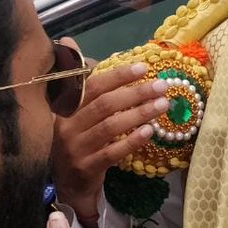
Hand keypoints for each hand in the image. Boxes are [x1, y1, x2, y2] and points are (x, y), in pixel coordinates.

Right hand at [50, 61, 169, 218]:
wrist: (67, 186)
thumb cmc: (74, 141)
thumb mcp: (71, 111)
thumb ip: (78, 81)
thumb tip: (69, 41)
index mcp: (64, 108)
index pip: (92, 86)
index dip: (117, 76)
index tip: (143, 67)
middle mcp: (67, 125)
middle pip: (104, 104)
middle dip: (135, 93)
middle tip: (161, 86)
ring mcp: (75, 148)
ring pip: (110, 126)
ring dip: (139, 113)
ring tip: (163, 105)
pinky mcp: (86, 167)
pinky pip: (112, 152)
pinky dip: (132, 141)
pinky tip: (149, 132)